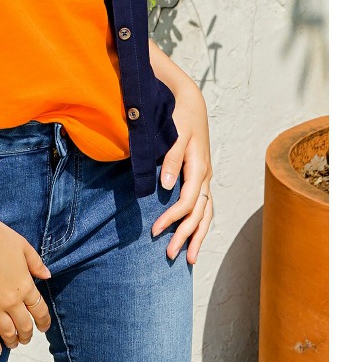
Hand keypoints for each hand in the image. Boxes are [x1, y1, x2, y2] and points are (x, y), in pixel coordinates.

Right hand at [0, 200, 51, 356]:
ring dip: (13, 341)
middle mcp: (12, 301)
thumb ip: (36, 263)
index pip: (40, 310)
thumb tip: (47, 277)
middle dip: (27, 335)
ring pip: (8, 333)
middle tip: (26, 337)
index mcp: (25, 284)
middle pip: (25, 326)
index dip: (43, 321)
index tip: (43, 327)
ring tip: (13, 343)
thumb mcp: (22, 245)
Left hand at [151, 79, 213, 263]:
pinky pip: (204, 206)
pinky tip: (193, 235)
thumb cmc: (179, 117)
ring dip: (197, 236)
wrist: (190, 102)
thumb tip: (167, 186)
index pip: (188, 203)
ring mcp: (205, 177)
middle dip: (186, 237)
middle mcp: (205, 176)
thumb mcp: (174, 134)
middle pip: (200, 215)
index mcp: (199, 168)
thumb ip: (171, 159)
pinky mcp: (200, 176)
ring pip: (206, 214)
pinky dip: (200, 223)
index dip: (172, 219)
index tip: (155, 231)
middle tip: (170, 255)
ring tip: (189, 258)